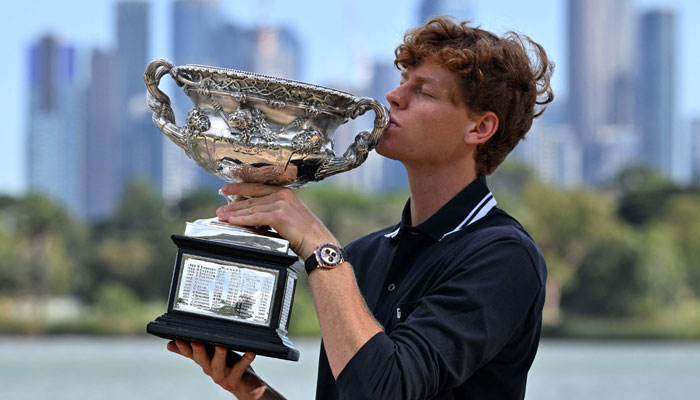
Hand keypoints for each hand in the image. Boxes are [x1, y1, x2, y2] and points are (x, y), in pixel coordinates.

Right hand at [167, 340, 283, 399]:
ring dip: (219, 356)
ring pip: (217, 367)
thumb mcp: (212, 354)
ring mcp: (221, 377)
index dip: (183, 348)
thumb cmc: (229, 365)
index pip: (190, 354)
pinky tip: (250, 352)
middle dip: (198, 351)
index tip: (177, 340)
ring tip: (221, 347)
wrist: (246, 386)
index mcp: (204, 362)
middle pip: (201, 360)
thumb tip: (170, 344)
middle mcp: (210, 370)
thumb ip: (195, 349)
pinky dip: (245, 360)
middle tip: (196, 342)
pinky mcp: (234, 381)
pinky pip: (239, 369)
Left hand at [216, 182, 337, 258]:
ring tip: (222, 215)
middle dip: (233, 203)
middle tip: (220, 208)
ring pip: (251, 208)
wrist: (318, 242)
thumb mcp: (290, 215)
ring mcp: (281, 204)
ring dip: (234, 212)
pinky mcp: (278, 215)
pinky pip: (254, 217)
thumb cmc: (306, 233)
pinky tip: (232, 221)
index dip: (240, 188)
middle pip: (252, 198)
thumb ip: (273, 210)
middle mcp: (283, 195)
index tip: (227, 189)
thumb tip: (254, 212)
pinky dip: (241, 219)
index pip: (257, 187)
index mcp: (286, 192)